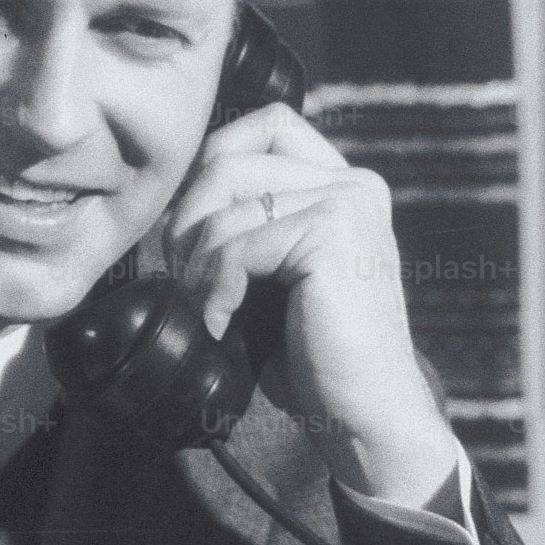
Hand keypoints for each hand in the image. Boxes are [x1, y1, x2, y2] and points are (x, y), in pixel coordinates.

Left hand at [165, 102, 458, 507]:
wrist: (368, 417)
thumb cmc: (321, 361)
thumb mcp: (281, 279)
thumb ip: (252, 228)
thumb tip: (176, 208)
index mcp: (347, 186)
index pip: (266, 126)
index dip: (212, 163)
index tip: (193, 230)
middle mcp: (353, 184)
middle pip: (229, 161)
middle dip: (188, 221)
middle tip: (186, 280)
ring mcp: (346, 204)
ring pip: (225, 206)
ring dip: (197, 264)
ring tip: (207, 310)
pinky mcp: (330, 233)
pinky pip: (236, 245)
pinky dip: (214, 289)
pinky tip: (222, 325)